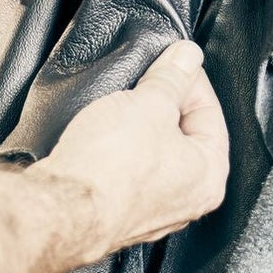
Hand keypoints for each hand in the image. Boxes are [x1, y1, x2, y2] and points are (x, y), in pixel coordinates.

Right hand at [30, 41, 229, 256]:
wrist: (62, 210)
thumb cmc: (109, 168)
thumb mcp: (149, 103)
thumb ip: (172, 76)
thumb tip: (186, 57)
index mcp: (209, 175)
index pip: (210, 112)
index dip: (189, 79)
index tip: (172, 61)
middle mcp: (188, 200)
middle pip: (185, 136)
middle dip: (164, 105)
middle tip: (144, 82)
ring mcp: (156, 212)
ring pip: (157, 156)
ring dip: (141, 129)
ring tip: (121, 110)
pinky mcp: (122, 215)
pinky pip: (132, 174)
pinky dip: (123, 155)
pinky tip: (106, 140)